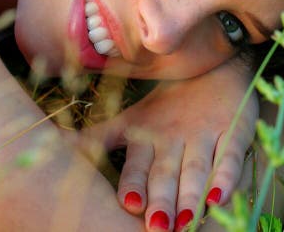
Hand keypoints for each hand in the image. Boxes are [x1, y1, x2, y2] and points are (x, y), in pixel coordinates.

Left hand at [79, 60, 257, 231]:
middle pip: (167, 172)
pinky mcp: (233, 132)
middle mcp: (173, 138)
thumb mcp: (130, 121)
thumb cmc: (167, 105)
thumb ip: (95, 139)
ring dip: (192, 194)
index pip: (138, 165)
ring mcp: (204, 135)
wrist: (215, 66)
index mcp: (146, 137)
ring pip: (197, 168)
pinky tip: (221, 197)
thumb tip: (51, 141)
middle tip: (157, 226)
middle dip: (162, 199)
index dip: (134, 184)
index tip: (130, 205)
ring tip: (188, 220)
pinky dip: (227, 177)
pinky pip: (230, 157)